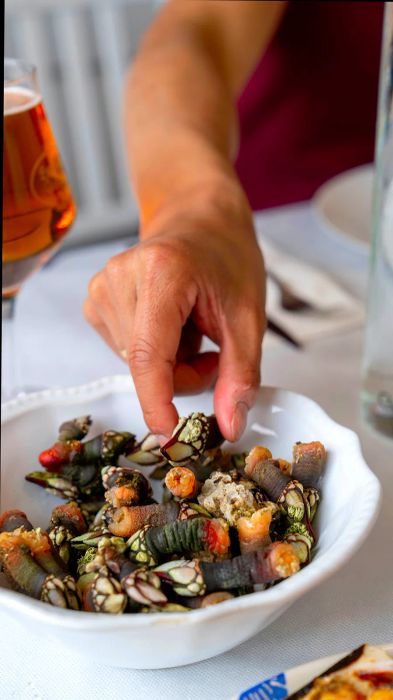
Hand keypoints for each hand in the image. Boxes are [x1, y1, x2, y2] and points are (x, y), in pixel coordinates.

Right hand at [84, 188, 265, 440]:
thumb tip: (229, 425)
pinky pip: (126, 352)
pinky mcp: (95, 301)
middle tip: (213, 350)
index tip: (172, 436)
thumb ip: (241, 374)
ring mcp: (102, 287)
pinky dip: (153, 352)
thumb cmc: (226, 258)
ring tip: (191, 328)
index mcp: (162, 273)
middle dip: (183, 375)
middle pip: (145, 366)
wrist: (200, 219)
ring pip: (135, 364)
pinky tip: (169, 324)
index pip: (149, 354)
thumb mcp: (248, 316)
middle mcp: (120, 277)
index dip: (157, 401)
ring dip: (169, 364)